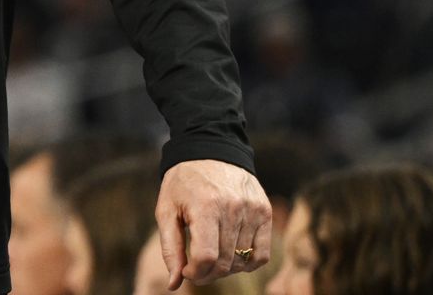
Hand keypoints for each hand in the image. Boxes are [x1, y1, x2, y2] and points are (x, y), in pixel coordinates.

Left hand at [154, 158, 271, 289]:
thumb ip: (170, 248)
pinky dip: (248, 263)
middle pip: (225, 262)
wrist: (210, 151)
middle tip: (196, 270)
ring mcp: (252, 210)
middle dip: (208, 274)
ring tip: (211, 259)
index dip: (195, 273)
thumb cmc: (183, 183)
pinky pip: (262, 254)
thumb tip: (174, 284)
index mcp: (205, 206)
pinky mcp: (265, 212)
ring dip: (226, 269)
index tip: (186, 271)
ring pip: (242, 261)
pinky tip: (233, 257)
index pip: (206, 257)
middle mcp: (233, 208)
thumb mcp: (166, 210)